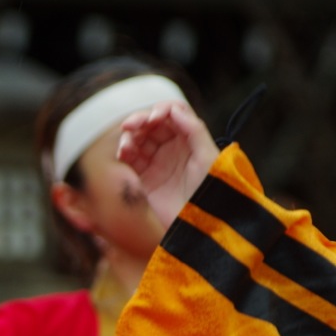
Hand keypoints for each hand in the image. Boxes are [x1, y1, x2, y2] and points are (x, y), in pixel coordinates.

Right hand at [117, 102, 217, 230]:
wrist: (201, 224)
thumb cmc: (211, 190)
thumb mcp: (208, 157)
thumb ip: (194, 130)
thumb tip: (174, 110)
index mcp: (190, 138)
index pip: (172, 114)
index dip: (161, 111)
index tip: (154, 119)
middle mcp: (173, 147)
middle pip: (152, 124)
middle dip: (140, 120)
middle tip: (130, 125)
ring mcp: (157, 162)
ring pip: (138, 139)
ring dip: (130, 137)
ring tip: (126, 145)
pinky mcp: (145, 178)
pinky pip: (131, 159)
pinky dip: (125, 152)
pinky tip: (123, 153)